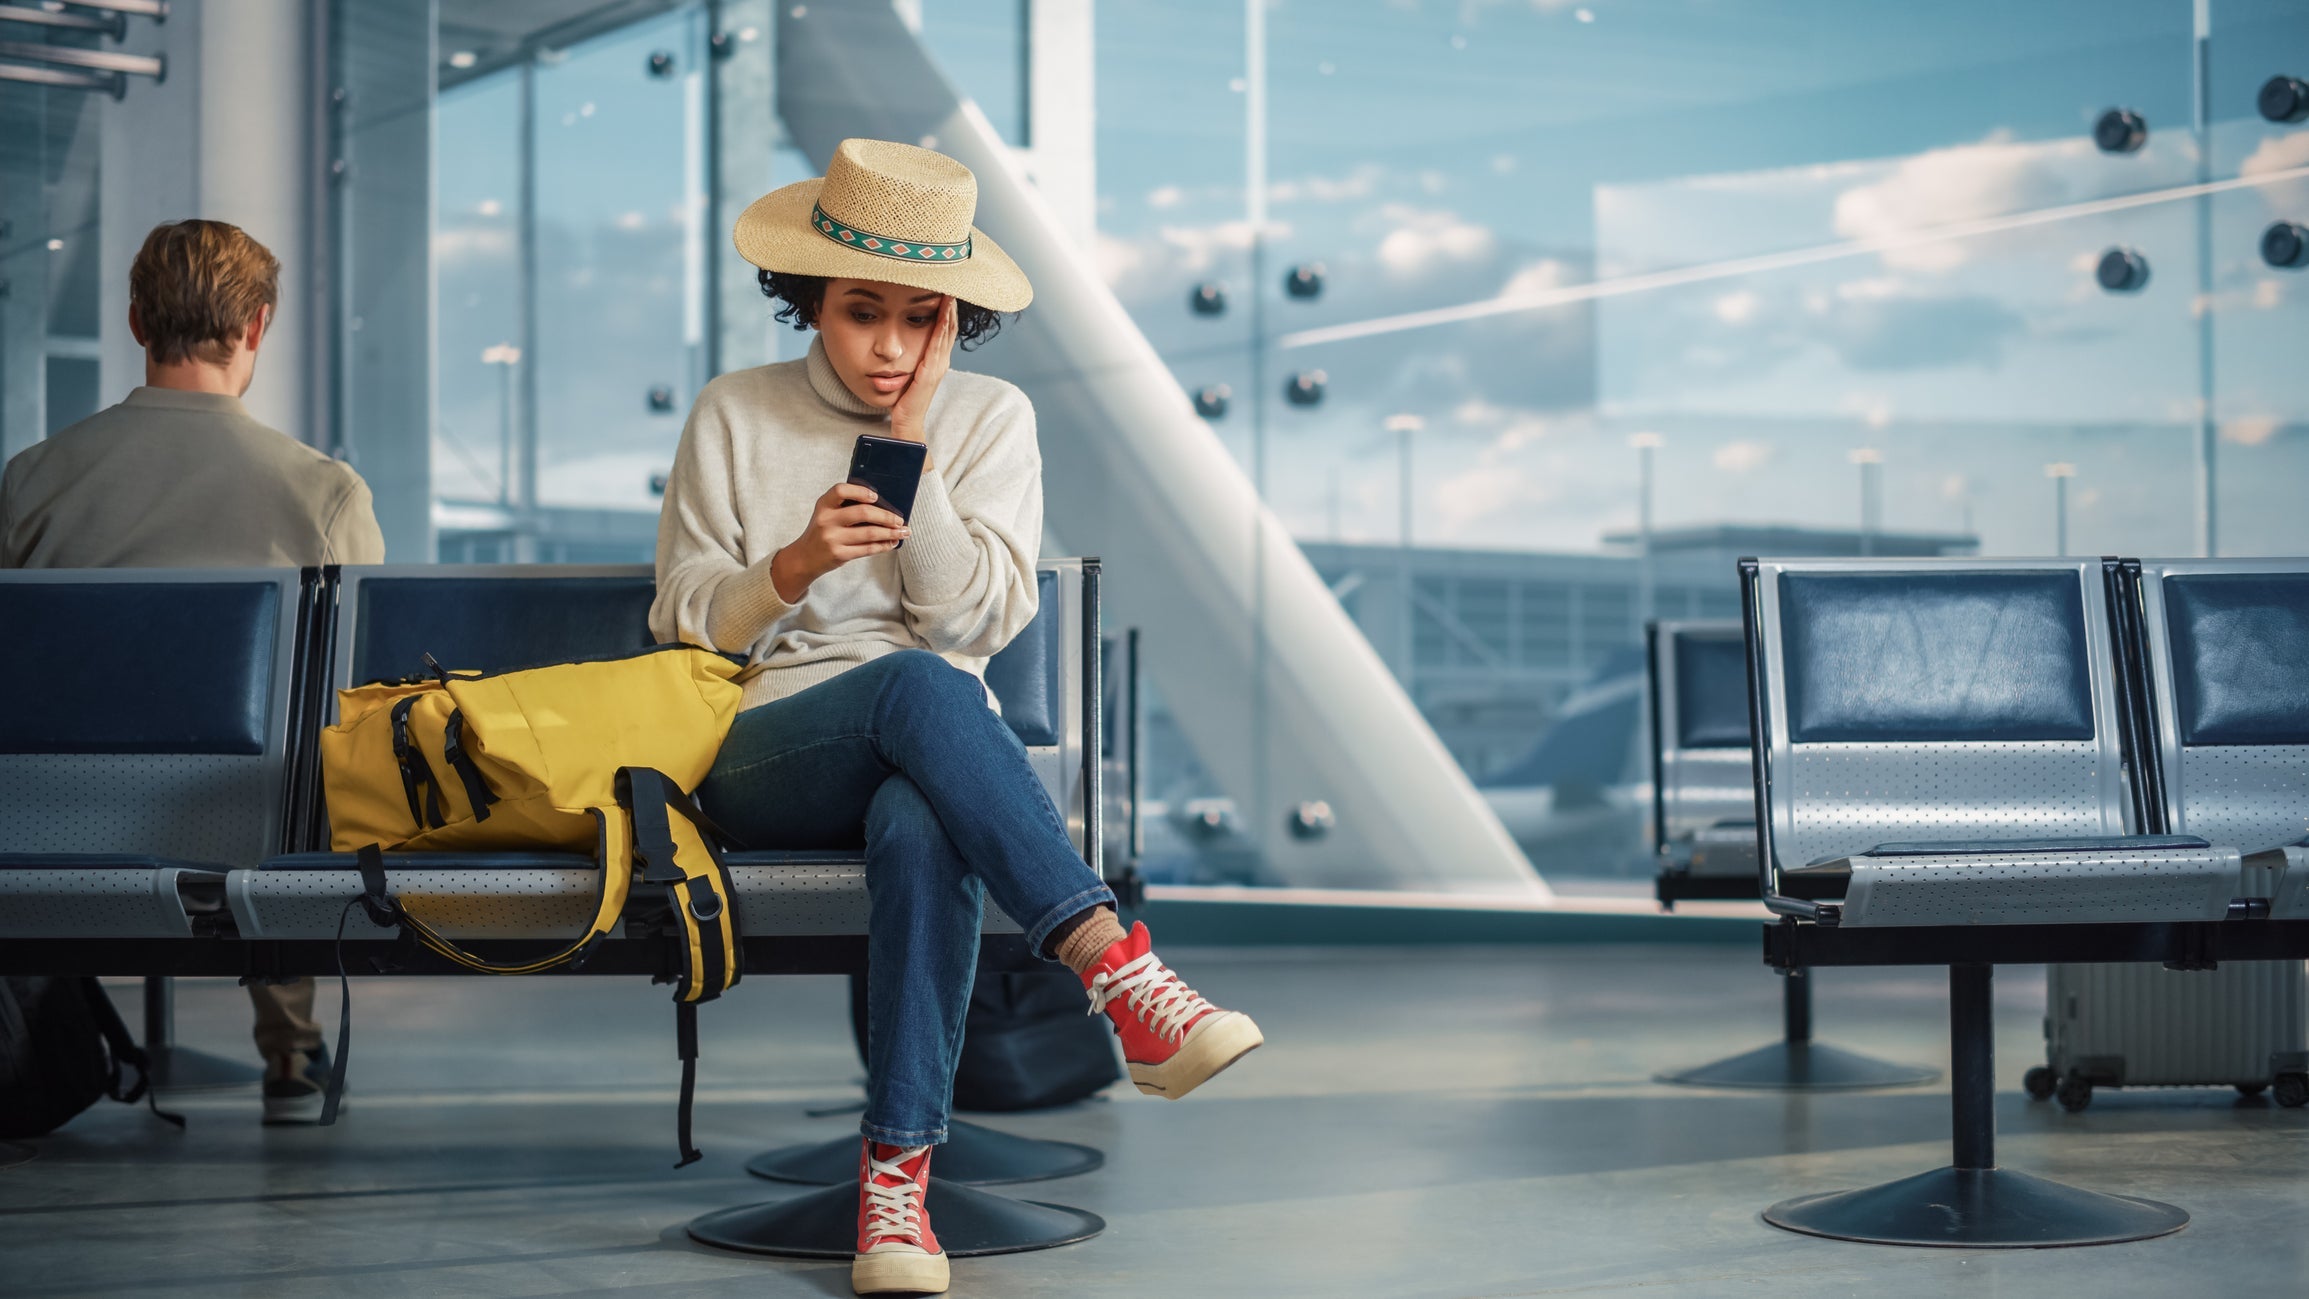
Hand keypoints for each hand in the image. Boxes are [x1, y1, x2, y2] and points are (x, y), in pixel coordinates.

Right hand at [769, 482, 908, 601]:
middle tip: (899, 520)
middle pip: (862, 513)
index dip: (860, 492)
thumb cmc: (822, 532)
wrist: (804, 558)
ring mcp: (832, 538)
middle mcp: (826, 520)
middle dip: (886, 516)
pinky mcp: (839, 555)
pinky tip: (891, 543)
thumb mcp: (826, 514)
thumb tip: (882, 505)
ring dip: (890, 533)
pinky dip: (883, 545)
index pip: (841, 491)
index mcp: (824, 505)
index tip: (876, 496)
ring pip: (869, 533)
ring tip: (903, 532)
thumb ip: (846, 506)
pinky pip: (867, 549)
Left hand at [887, 296, 955, 445]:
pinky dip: (942, 324)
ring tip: (949, 288)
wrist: (906, 422)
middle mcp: (941, 360)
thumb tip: (899, 342)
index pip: (944, 328)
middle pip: (950, 325)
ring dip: (949, 309)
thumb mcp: (907, 373)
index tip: (944, 287)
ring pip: (947, 330)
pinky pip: (938, 342)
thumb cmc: (903, 399)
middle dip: (950, 303)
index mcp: (936, 360)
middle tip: (950, 280)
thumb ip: (908, 358)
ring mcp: (938, 365)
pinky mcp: (930, 371)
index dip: (946, 308)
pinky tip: (942, 310)